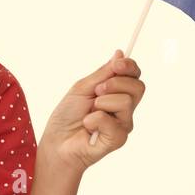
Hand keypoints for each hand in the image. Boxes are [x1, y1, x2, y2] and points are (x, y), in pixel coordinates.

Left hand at [42, 50, 144, 172]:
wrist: (56, 141)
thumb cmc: (67, 115)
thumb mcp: (83, 87)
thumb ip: (103, 73)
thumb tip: (120, 53)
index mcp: (117, 93)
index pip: (135, 77)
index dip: (130, 67)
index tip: (117, 64)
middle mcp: (124, 109)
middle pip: (138, 87)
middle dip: (115, 83)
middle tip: (96, 91)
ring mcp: (123, 124)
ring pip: (126, 102)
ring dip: (102, 102)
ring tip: (89, 111)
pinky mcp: (117, 139)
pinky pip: (113, 122)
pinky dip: (94, 120)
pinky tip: (88, 126)